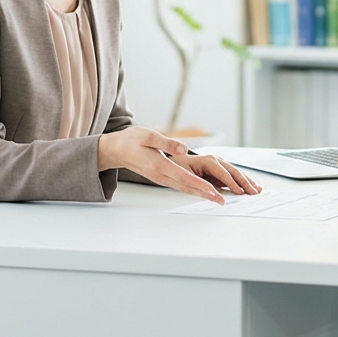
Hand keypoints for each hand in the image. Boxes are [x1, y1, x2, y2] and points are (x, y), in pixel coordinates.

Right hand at [98, 128, 233, 203]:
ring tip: (215, 198)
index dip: (200, 185)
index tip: (213, 191)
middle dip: (205, 194)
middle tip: (221, 201)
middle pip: (187, 187)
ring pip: (184, 188)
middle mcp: (161, 175)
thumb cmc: (131, 141)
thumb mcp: (148, 135)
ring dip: (200, 194)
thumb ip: (167, 143)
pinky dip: (192, 189)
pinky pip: (179, 185)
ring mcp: (161, 178)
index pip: (184, 177)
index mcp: (159, 165)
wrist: (116, 150)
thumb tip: (183, 148)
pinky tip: (201, 190)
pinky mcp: (161, 177)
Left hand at [168, 153, 261, 197]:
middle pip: (234, 171)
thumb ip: (202, 189)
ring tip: (257, 189)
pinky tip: (250, 186)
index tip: (240, 192)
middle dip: (245, 182)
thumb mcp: (186, 180)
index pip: (223, 173)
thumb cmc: (177, 169)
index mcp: (208, 160)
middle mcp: (215, 160)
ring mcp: (219, 164)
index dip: (232, 183)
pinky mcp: (219, 170)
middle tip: (254, 192)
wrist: (172, 162)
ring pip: (236, 173)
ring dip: (247, 181)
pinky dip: (243, 181)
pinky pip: (233, 176)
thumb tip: (218, 198)